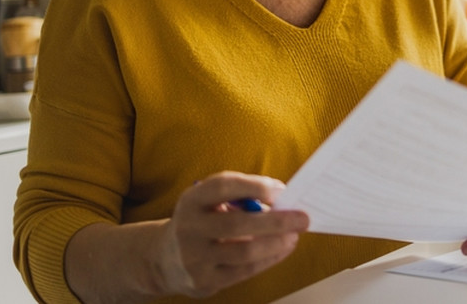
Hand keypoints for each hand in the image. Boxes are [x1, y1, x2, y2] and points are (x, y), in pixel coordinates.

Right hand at [154, 172, 309, 297]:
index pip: (221, 187)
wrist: (163, 259)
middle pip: (237, 223)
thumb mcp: (207, 202)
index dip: (253, 186)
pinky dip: (269, 258)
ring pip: (244, 251)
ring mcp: (194, 258)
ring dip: (276, 242)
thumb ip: (239, 196)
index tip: (280, 189)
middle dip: (276, 221)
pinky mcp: (204, 281)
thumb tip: (282, 197)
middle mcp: (188, 228)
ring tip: (294, 234)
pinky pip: (245, 271)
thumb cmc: (200, 221)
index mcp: (191, 201)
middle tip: (303, 218)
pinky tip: (283, 248)